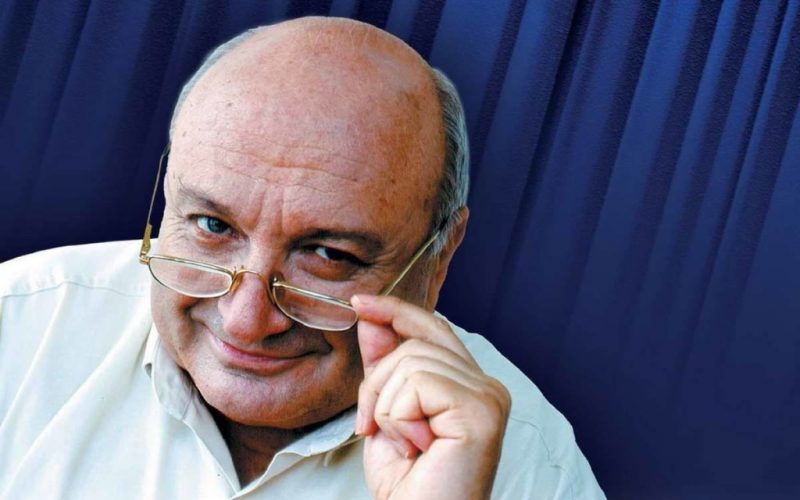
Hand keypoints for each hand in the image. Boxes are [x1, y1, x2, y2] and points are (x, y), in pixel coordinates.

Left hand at [351, 295, 510, 499]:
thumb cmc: (409, 487)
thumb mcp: (385, 414)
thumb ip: (383, 366)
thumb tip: (371, 318)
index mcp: (470, 386)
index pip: (432, 329)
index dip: (396, 311)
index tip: (359, 302)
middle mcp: (488, 386)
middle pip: (414, 343)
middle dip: (376, 383)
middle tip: (371, 427)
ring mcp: (488, 397)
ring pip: (411, 361)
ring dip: (386, 406)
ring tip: (401, 442)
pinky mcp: (481, 411)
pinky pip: (417, 383)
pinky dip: (398, 415)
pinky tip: (414, 444)